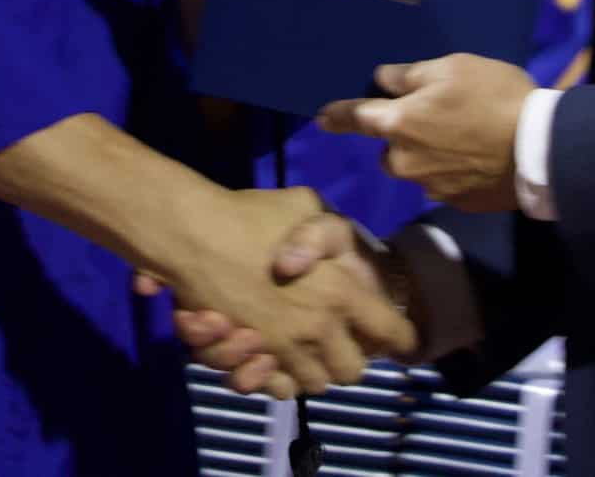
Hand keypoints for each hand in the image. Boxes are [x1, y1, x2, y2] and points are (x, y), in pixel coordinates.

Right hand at [141, 188, 413, 395]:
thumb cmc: (250, 215)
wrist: (192, 235)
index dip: (402, 336)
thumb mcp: (305, 204)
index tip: (400, 338)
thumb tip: (344, 258)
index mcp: (342, 292)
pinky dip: (279, 380)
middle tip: (342, 341)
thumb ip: (331, 233)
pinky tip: (273, 358)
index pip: (392, 331)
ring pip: (316, 384)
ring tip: (307, 349)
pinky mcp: (251, 361)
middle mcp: (319, 328)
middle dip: (352, 359)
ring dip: (315, 371)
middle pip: (354, 371)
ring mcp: (284, 349)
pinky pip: (278, 389)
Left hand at [317, 55, 532, 212]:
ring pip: (415, 167)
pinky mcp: (455, 202)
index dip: (336, 115)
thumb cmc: (494, 97)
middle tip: (436, 118)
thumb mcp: (453, 68)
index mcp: (398, 123)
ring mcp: (430, 186)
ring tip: (462, 137)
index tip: (322, 117)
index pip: (355, 118)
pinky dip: (452, 171)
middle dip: (402, 136)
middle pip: (389, 147)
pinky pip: (443, 182)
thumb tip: (383, 80)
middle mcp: (404, 160)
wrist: (540, 149)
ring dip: (427, 154)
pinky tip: (477, 157)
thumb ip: (411, 76)